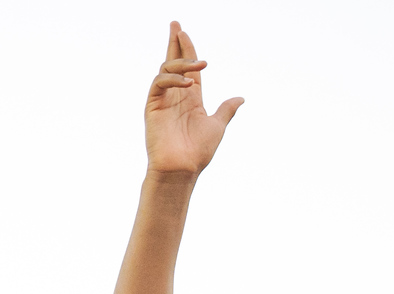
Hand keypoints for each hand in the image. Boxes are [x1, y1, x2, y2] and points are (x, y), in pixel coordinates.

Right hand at [144, 23, 241, 176]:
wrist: (182, 168)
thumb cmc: (198, 152)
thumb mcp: (217, 126)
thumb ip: (226, 110)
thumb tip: (240, 98)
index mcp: (191, 99)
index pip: (189, 68)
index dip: (188, 50)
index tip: (184, 33)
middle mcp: (175, 96)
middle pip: (173, 62)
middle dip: (174, 43)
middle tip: (176, 24)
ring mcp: (163, 101)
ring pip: (166, 69)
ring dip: (182, 62)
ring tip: (200, 65)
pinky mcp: (153, 107)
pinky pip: (159, 83)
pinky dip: (173, 78)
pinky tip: (189, 83)